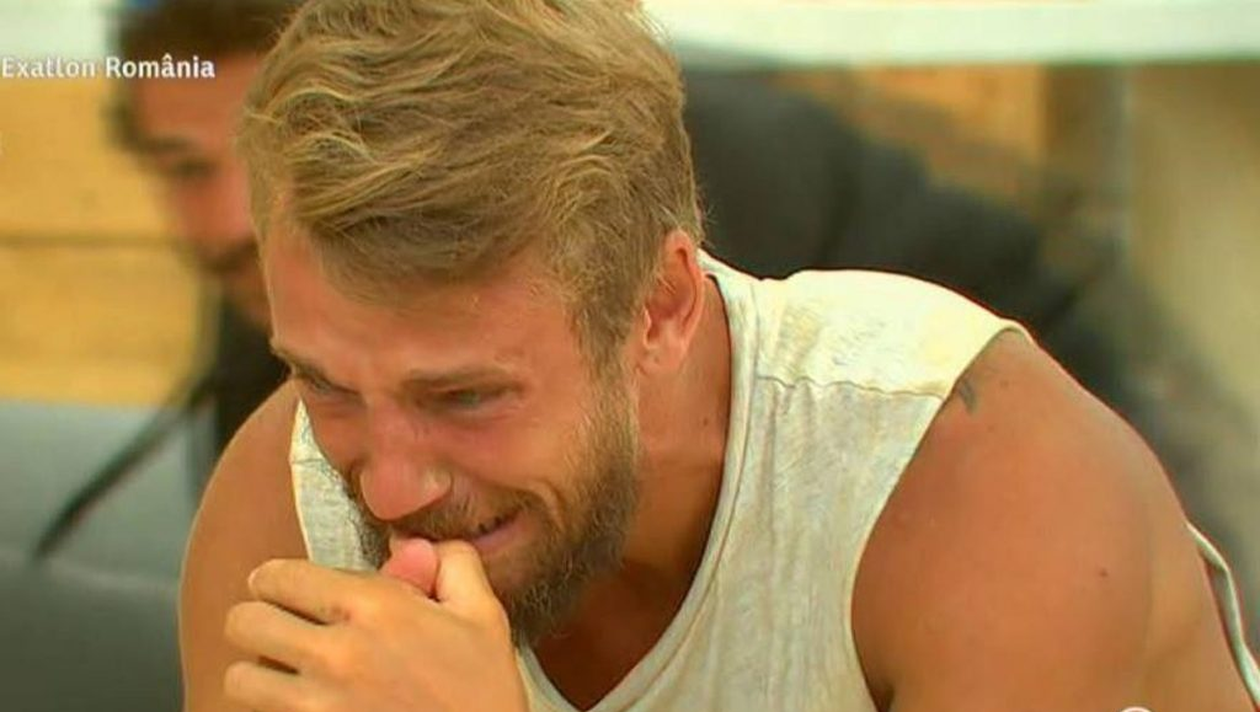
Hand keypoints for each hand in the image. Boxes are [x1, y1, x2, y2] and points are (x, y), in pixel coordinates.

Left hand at [224, 540, 528, 711]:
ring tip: (283, 674)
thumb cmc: (484, 695)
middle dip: (259, 620)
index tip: (287, 590)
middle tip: (280, 628)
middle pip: (244, 621)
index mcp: (376, 609)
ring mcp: (317, 705)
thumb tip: (410, 544)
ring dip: (258, 673)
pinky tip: (297, 706)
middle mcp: (336, 654)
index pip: (279, 576)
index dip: (277, 579)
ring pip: (240, 678)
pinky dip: (268, 709)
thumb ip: (453, 564)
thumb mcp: (485, 619)